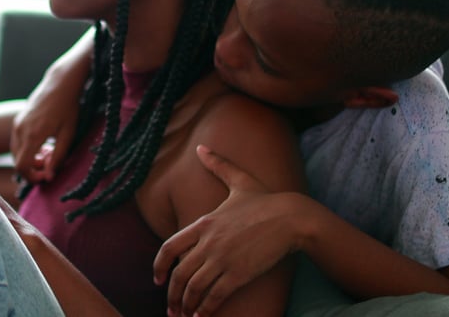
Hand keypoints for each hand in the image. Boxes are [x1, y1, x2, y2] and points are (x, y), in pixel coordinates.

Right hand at [10, 103, 75, 182]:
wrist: (60, 84)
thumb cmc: (68, 108)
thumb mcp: (68, 134)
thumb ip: (58, 157)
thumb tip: (50, 177)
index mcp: (33, 135)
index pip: (22, 167)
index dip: (33, 177)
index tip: (48, 175)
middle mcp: (20, 130)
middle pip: (18, 162)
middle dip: (34, 169)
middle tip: (51, 162)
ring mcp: (17, 125)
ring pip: (16, 153)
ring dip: (31, 159)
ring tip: (49, 151)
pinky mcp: (17, 121)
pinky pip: (17, 143)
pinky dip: (28, 150)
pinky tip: (44, 144)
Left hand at [153, 145, 308, 316]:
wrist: (291, 217)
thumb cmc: (266, 200)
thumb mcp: (238, 180)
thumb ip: (218, 166)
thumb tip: (202, 148)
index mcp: (204, 223)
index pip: (169, 247)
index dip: (159, 266)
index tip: (157, 279)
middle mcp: (208, 243)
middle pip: (179, 275)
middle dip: (172, 295)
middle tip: (171, 308)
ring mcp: (223, 259)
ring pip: (194, 289)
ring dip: (186, 306)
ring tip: (185, 315)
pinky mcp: (239, 274)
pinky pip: (215, 297)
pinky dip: (206, 309)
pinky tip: (203, 316)